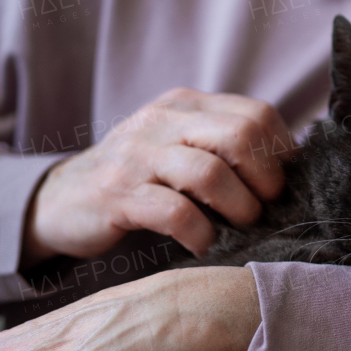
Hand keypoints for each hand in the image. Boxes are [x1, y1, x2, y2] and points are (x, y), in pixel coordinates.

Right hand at [23, 87, 291, 265]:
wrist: (59, 200)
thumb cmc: (137, 178)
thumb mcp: (178, 146)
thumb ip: (223, 146)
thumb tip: (291, 172)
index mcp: (186, 105)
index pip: (257, 114)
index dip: (282, 153)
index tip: (286, 186)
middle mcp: (162, 121)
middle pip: (241, 136)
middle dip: (267, 179)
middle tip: (269, 208)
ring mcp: (137, 156)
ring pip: (211, 173)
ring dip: (240, 208)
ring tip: (242, 227)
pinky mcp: (116, 195)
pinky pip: (175, 213)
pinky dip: (201, 235)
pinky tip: (205, 245)